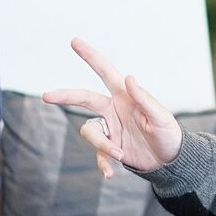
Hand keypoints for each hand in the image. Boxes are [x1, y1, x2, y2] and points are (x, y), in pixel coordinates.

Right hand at [42, 38, 183, 176]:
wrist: (170, 160)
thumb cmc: (169, 134)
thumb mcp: (160, 118)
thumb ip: (144, 99)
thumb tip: (129, 77)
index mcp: (125, 96)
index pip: (105, 72)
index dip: (90, 56)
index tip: (74, 41)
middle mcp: (114, 109)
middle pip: (83, 98)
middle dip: (65, 96)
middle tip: (46, 96)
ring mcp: (110, 128)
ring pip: (90, 132)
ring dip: (101, 145)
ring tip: (119, 154)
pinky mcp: (109, 147)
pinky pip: (97, 155)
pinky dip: (102, 164)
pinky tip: (111, 174)